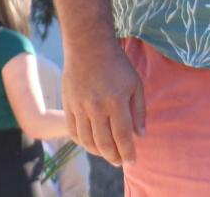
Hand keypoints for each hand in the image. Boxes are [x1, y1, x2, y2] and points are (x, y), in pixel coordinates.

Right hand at [63, 40, 145, 166]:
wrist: (88, 47)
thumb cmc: (117, 64)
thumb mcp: (136, 83)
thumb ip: (139, 110)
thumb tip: (140, 134)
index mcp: (116, 102)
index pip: (122, 136)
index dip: (128, 152)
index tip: (132, 162)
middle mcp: (96, 108)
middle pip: (104, 143)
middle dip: (114, 157)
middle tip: (120, 162)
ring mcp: (80, 108)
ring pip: (88, 141)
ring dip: (98, 153)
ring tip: (108, 155)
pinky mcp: (68, 105)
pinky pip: (73, 132)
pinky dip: (83, 143)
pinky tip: (91, 144)